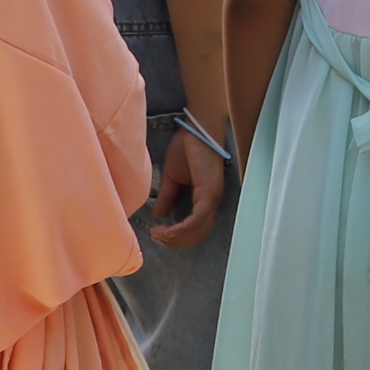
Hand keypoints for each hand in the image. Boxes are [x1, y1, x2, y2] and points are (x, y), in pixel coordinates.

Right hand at [151, 121, 227, 246]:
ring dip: (176, 238)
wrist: (196, 128)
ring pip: (198, 231)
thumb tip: (159, 214)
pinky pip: (197, 219)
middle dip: (175, 241)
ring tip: (158, 234)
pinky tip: (166, 230)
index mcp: (205, 199)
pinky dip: (181, 229)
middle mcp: (212, 201)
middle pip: (197, 235)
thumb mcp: (172, 177)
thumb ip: (168, 196)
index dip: (177, 236)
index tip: (157, 234)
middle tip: (156, 237)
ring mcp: (213, 198)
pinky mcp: (210, 192)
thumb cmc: (188, 147)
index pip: (195, 228)